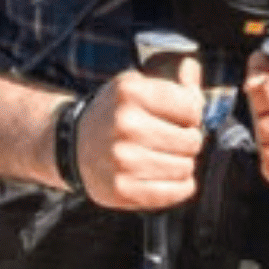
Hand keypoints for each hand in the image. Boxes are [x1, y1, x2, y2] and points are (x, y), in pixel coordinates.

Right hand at [75, 59, 204, 209]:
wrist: (73, 145)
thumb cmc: (115, 114)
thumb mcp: (137, 86)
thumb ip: (175, 82)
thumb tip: (195, 76)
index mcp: (130, 92)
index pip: (192, 107)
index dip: (192, 114)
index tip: (180, 117)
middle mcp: (124, 124)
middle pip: (191, 141)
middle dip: (189, 141)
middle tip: (173, 139)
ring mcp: (122, 160)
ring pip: (185, 168)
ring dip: (182, 164)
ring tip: (166, 157)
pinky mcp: (122, 189)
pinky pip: (173, 192)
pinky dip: (180, 186)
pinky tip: (169, 176)